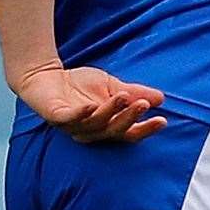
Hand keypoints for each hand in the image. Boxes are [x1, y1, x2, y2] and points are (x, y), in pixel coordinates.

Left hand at [14, 62, 165, 143]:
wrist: (47, 76)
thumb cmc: (79, 85)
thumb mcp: (112, 86)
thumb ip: (133, 93)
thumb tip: (160, 98)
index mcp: (106, 126)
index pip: (129, 133)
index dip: (145, 129)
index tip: (162, 120)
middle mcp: (90, 131)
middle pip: (114, 131)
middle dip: (130, 118)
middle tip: (143, 105)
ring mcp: (73, 126)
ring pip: (95, 124)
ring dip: (110, 111)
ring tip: (122, 95)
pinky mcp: (56, 116)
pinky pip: (69, 118)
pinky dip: (80, 113)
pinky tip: (91, 105)